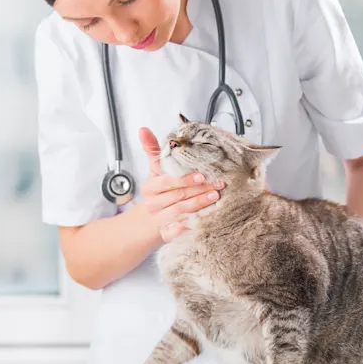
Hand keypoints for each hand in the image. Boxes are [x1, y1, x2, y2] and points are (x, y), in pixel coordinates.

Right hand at [139, 127, 224, 241]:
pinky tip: (204, 221)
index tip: (202, 174)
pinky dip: (190, 227)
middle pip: (178, 196)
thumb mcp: (154, 170)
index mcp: (149, 187)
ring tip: (216, 197)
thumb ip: (152, 149)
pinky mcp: (166, 234)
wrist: (149, 220)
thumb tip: (143, 129)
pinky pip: (178, 232)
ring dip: (200, 205)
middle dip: (200, 189)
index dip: (185, 178)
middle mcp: (153, 204)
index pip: (167, 182)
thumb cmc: (158, 190)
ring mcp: (159, 220)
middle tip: (219, 184)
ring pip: (181, 212)